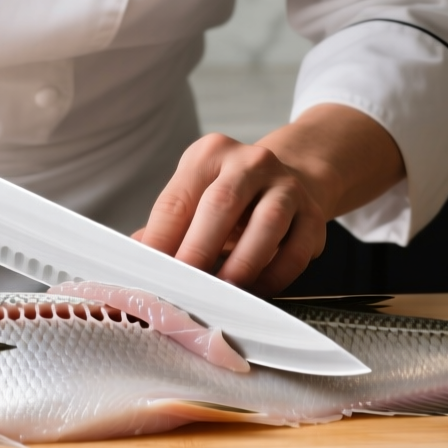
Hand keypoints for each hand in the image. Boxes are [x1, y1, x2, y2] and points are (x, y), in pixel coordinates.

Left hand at [138, 105, 405, 294]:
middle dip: (199, 250)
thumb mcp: (195, 199)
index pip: (177, 199)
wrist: (292, 179)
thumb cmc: (232, 199)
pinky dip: (275, 276)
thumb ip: (166, 229)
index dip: (161, 239)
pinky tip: (257, 290)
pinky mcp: (312, 214)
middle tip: (185, 286)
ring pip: (267, 223)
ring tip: (224, 292)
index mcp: (209, 156)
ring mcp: (286, 185)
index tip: (150, 272)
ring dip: (241, 264)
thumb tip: (135, 261)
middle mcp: (250, 162)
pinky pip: (295, 250)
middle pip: (222, 204)